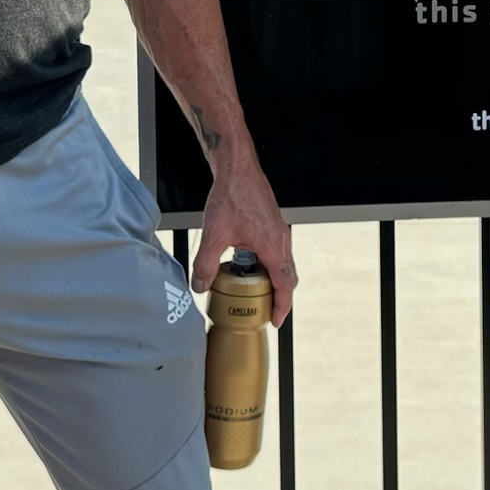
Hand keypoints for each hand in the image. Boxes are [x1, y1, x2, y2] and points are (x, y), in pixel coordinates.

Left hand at [197, 155, 295, 325]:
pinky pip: (277, 252)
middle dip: (278, 298)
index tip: (276, 321)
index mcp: (273, 246)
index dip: (281, 307)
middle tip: (265, 311)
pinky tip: (248, 265)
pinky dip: (269, 265)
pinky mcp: (273, 225)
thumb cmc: (232, 194)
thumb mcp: (214, 234)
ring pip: (283, 265)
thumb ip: (206, 264)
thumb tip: (201, 285)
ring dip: (273, 281)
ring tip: (255, 292)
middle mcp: (281, 240)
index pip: (285, 286)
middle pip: (288, 278)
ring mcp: (279, 232)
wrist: (238, 168)